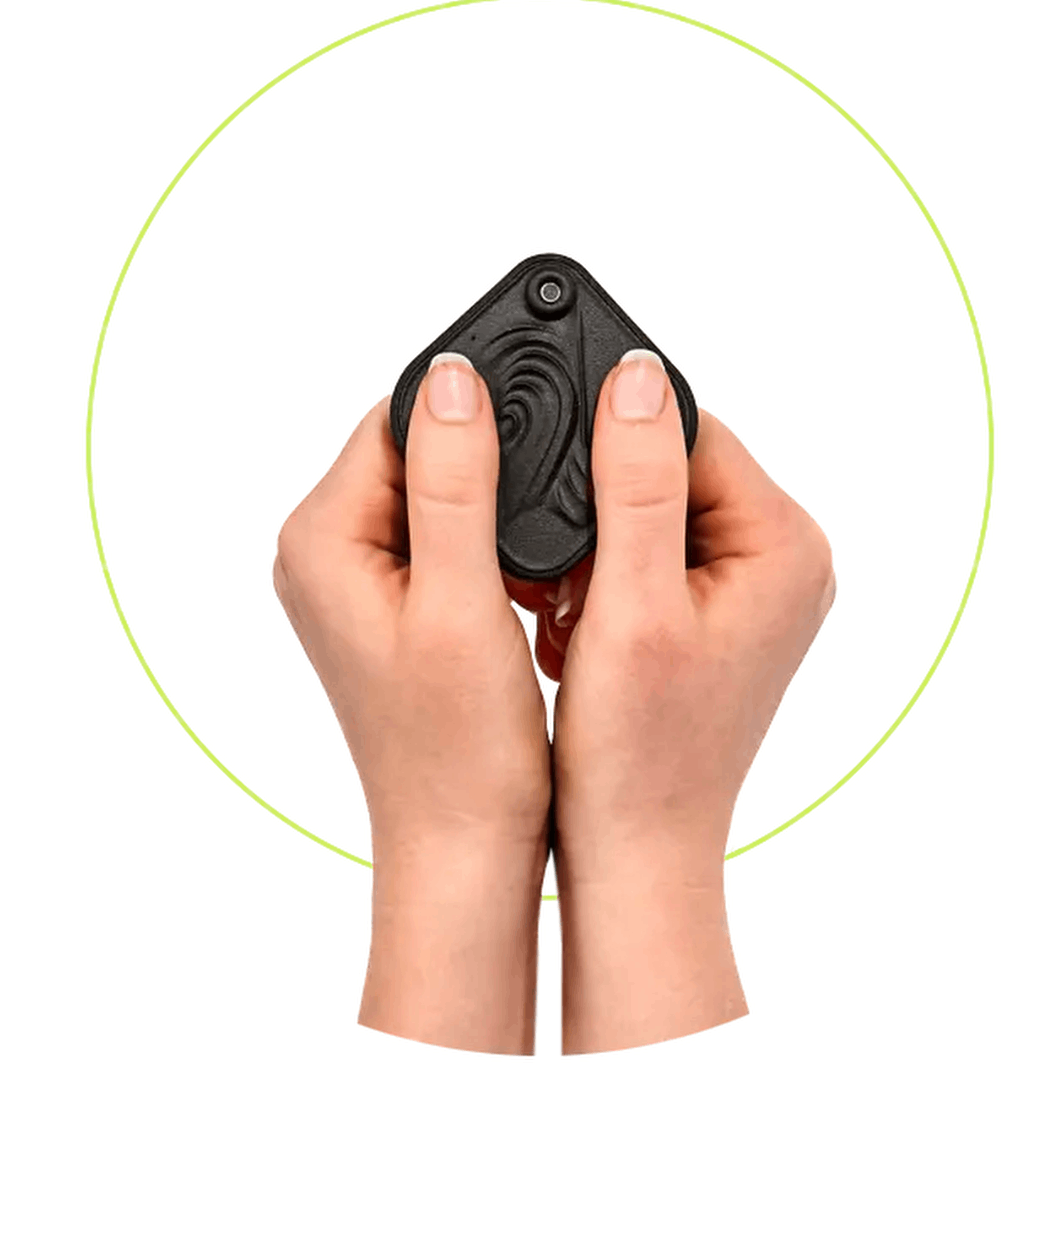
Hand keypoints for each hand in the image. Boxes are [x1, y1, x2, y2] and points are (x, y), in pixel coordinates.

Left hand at [274, 355, 550, 1052]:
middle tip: (563, 495)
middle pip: (423, 452)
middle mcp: (326, 554)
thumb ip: (454, 484)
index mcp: (323, 540)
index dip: (478, 409)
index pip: (401, 417)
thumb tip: (452, 378)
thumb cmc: (460, 755)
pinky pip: (452, 542)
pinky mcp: (394, 611)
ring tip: (549, 558)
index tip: (553, 418)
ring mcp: (358, 585)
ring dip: (505, 510)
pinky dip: (501, 551)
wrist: (463, 854)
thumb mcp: (461, 603)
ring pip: (446, 496)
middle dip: (497, 464)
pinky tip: (537, 587)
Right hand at [511, 350, 834, 1052]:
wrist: (636, 856)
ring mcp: (751, 590)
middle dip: (596, 505)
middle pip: (667, 470)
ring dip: (590, 548)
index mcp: (785, 544)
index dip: (605, 438)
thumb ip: (637, 484)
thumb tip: (636, 376)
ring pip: (646, 514)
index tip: (539, 467)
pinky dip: (597, 581)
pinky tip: (571, 626)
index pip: (688, 431)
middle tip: (559, 570)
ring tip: (566, 610)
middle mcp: (783, 560)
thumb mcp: (631, 606)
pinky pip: (644, 559)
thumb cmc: (639, 756)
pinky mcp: (715, 617)